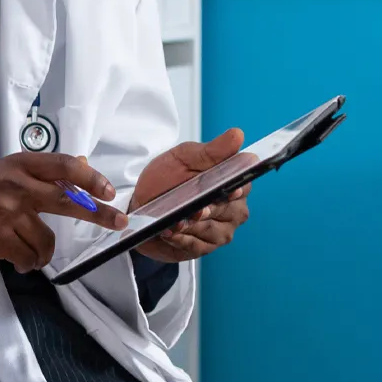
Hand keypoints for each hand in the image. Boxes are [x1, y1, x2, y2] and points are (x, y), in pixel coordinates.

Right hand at [0, 152, 130, 272]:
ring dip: (43, 253)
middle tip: (119, 222)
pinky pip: (30, 256)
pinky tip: (16, 259)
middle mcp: (15, 184)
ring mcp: (6, 210)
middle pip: (66, 199)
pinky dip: (28, 263)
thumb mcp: (8, 174)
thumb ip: (43, 172)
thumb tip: (83, 163)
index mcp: (19, 164)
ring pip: (47, 239)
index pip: (63, 166)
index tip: (108, 192)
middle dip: (98, 213)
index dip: (90, 178)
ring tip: (29, 251)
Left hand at [131, 129, 252, 262]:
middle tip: (194, 209)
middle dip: (209, 210)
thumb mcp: (184, 157)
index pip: (242, 186)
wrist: (140, 203)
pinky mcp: (203, 247)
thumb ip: (211, 150)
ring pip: (212, 231)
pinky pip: (197, 246)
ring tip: (175, 221)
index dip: (234, 190)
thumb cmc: (165, 178)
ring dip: (193, 226)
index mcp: (232, 183)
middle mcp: (232, 209)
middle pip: (228, 211)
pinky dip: (182, 239)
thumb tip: (237, 135)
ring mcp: (219, 230)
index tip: (229, 191)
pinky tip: (170, 232)